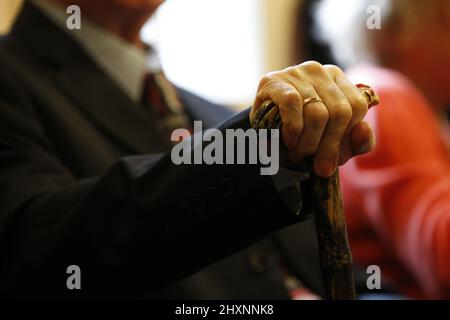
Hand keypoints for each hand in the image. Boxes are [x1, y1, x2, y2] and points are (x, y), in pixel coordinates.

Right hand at [250, 61, 375, 177]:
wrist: (263, 132)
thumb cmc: (302, 136)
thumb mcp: (332, 142)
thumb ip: (356, 141)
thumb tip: (364, 130)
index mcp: (339, 80)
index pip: (357, 106)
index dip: (346, 138)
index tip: (334, 160)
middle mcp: (319, 71)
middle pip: (340, 111)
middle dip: (329, 146)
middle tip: (318, 167)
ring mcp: (296, 73)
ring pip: (317, 113)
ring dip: (308, 143)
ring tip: (299, 156)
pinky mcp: (274, 80)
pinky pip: (292, 105)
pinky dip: (293, 130)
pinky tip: (288, 141)